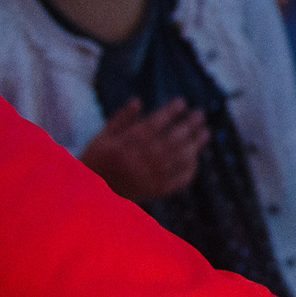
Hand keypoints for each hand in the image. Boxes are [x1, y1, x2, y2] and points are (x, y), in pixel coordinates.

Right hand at [80, 98, 208, 202]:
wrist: (90, 195)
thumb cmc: (96, 161)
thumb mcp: (102, 137)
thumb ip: (120, 119)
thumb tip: (138, 100)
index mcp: (121, 147)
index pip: (150, 127)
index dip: (167, 113)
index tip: (182, 101)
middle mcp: (135, 163)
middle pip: (168, 143)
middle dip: (187, 127)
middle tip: (200, 114)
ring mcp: (146, 179)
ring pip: (175, 161)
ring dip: (193, 146)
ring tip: (205, 132)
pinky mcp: (153, 192)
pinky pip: (176, 182)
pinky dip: (188, 170)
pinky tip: (196, 158)